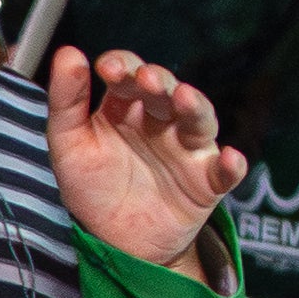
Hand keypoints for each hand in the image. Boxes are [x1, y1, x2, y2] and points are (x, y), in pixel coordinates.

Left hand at [44, 46, 246, 268]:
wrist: (117, 243)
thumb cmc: (94, 188)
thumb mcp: (69, 145)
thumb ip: (66, 101)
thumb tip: (68, 53)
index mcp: (127, 108)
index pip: (130, 73)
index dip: (123, 65)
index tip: (108, 68)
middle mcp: (162, 122)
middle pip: (168, 91)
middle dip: (159, 81)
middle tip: (146, 80)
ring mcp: (187, 150)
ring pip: (200, 120)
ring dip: (195, 106)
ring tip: (184, 98)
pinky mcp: (207, 182)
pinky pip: (226, 172)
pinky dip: (232, 165)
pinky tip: (229, 158)